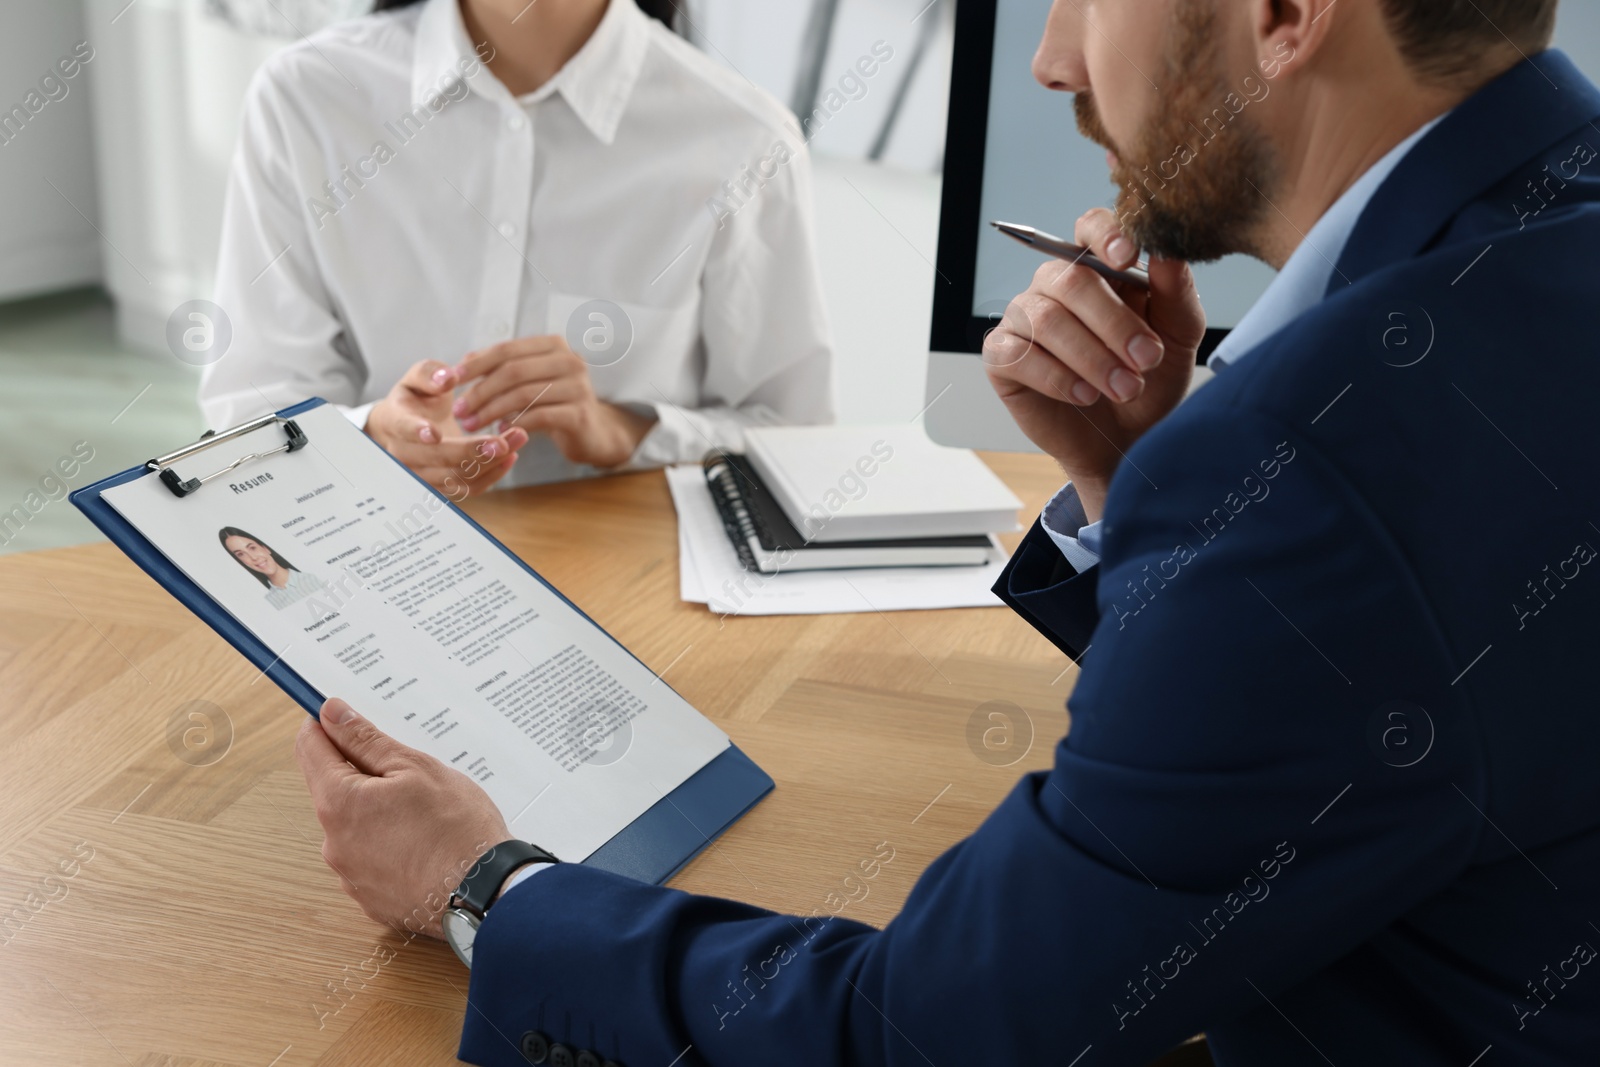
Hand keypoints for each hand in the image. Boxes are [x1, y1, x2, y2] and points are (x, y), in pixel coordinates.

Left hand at [295, 698, 512, 939]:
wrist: (486, 894)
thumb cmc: (456, 828)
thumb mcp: (415, 768)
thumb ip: (366, 740)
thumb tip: (331, 714)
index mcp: (339, 803)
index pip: (311, 749)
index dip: (325, 725)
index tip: (341, 716)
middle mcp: (334, 843)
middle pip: (336, 790)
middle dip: (365, 774)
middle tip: (411, 772)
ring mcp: (352, 876)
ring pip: (357, 827)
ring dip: (380, 813)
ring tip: (428, 815)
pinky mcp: (372, 898)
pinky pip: (373, 859)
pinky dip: (392, 846)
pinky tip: (425, 845)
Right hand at [365, 360, 528, 498]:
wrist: (407, 427)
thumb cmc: (414, 399)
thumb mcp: (417, 378)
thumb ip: (430, 374)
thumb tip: (448, 377)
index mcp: (395, 421)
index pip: (403, 428)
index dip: (417, 431)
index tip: (435, 433)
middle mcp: (404, 454)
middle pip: (439, 459)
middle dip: (473, 452)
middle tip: (503, 441)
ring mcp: (422, 475)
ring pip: (458, 477)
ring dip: (491, 462)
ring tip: (518, 438)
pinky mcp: (441, 487)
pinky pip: (468, 488)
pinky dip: (493, 474)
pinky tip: (510, 455)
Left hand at [452, 336, 656, 468]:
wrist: (593, 432)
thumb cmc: (554, 403)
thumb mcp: (529, 380)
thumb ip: (501, 368)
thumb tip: (462, 363)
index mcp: (554, 345)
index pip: (506, 349)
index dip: (475, 364)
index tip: (451, 380)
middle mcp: (569, 360)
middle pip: (512, 372)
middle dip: (480, 391)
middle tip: (459, 411)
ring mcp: (578, 386)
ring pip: (523, 395)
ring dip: (491, 411)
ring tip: (472, 425)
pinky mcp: (580, 413)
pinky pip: (538, 417)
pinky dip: (515, 424)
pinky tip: (501, 431)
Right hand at [982, 208, 1205, 521]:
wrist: (1126, 441)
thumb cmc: (1149, 381)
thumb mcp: (1178, 338)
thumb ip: (1176, 292)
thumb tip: (1169, 251)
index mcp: (1098, 267)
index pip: (1091, 228)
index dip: (1105, 235)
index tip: (1128, 258)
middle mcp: (1054, 285)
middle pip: (1072, 279)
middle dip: (1114, 323)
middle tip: (1146, 360)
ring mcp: (1023, 318)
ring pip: (1047, 319)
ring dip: (1092, 357)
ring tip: (1124, 388)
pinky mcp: (1001, 357)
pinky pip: (1019, 355)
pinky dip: (1057, 377)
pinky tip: (1085, 395)